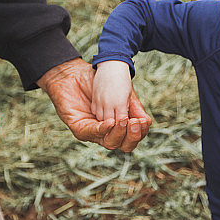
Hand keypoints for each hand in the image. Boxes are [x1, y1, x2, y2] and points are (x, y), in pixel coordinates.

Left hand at [37, 58, 151, 151]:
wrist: (73, 73)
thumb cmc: (96, 82)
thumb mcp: (121, 94)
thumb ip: (133, 108)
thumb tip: (146, 122)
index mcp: (118, 126)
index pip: (132, 137)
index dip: (140, 132)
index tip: (144, 121)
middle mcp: (106, 132)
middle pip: (124, 145)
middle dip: (132, 136)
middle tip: (135, 123)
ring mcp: (93, 133)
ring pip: (110, 142)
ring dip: (119, 133)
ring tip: (125, 120)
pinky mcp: (79, 129)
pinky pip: (92, 134)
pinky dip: (103, 129)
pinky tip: (111, 122)